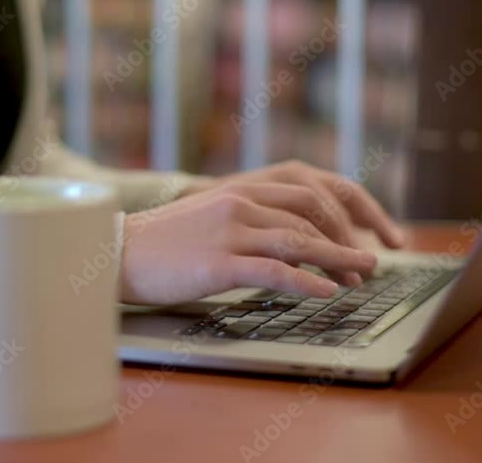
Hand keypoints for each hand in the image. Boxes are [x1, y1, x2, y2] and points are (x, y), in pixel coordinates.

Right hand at [120, 183, 377, 304]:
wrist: (114, 253)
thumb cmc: (161, 243)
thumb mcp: (209, 218)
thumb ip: (247, 219)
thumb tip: (289, 240)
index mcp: (240, 189)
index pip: (308, 193)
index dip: (342, 216)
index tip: (360, 238)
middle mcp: (240, 202)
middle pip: (312, 214)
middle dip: (345, 240)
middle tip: (367, 264)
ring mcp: (230, 231)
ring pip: (299, 242)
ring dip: (337, 261)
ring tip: (362, 277)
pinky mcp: (219, 263)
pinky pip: (274, 272)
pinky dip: (306, 283)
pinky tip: (327, 293)